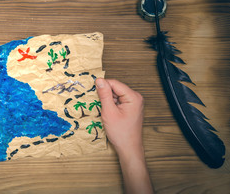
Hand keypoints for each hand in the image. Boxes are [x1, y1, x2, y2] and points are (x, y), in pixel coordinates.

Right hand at [96, 78, 152, 193]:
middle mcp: (136, 97)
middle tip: (101, 106)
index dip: (102, 86)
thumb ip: (104, 94)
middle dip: (106, 95)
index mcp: (133, 97)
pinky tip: (110, 114)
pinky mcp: (131, 107)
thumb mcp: (109, 112)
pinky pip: (118, 100)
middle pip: (115, 88)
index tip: (93, 91)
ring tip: (106, 112)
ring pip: (116, 94)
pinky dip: (112, 105)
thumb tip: (99, 80)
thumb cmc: (121, 133)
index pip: (114, 83)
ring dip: (108, 101)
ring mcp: (134, 102)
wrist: (129, 148)